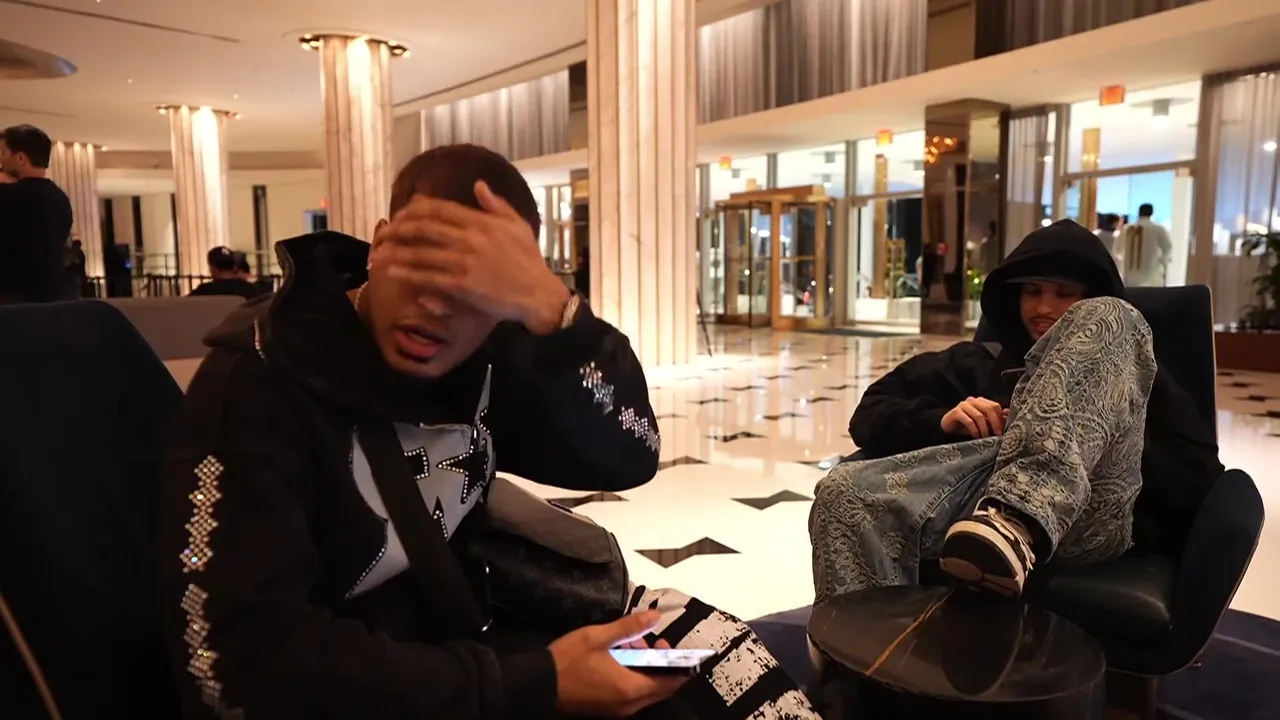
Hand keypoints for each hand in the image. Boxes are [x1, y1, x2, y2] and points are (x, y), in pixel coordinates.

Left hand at [371, 181, 569, 331]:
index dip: (415, 210)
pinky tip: (393, 272)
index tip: (401, 214)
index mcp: (481, 221)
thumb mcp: (517, 225)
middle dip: (399, 229)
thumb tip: (478, 185)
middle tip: (384, 233)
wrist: (537, 294)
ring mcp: (465, 261)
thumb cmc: (529, 261)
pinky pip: (428, 276)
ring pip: (421, 252)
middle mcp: (470, 237)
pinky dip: (407, 274)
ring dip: (396, 252)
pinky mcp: (462, 284)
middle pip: (424, 227)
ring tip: (378, 253)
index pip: (439, 209)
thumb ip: (496, 204)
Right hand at [550, 611, 686, 716]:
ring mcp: (617, 710)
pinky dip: (631, 676)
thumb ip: (630, 627)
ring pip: (643, 690)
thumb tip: (655, 616)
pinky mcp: (606, 709)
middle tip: (645, 639)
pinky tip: (616, 658)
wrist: (538, 684)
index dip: (678, 665)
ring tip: (627, 644)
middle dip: (658, 663)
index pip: (670, 683)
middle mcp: (628, 705)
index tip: (667, 643)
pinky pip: (629, 694)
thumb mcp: (599, 637)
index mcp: (631, 689)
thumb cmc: (568, 660)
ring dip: (643, 668)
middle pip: (659, 688)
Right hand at [941, 397, 1005, 437]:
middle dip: (995, 423)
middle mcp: (973, 400)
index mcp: (981, 401)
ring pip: (979, 416)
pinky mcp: (956, 412)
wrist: (948, 427)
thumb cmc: (966, 425)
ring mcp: (963, 405)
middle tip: (997, 435)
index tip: (1002, 431)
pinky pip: (969, 421)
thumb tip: (1007, 414)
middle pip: (989, 408)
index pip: (995, 406)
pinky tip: (976, 436)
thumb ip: (993, 419)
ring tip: (986, 438)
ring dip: (984, 429)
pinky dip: (975, 430)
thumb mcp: (982, 423)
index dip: (1000, 418)